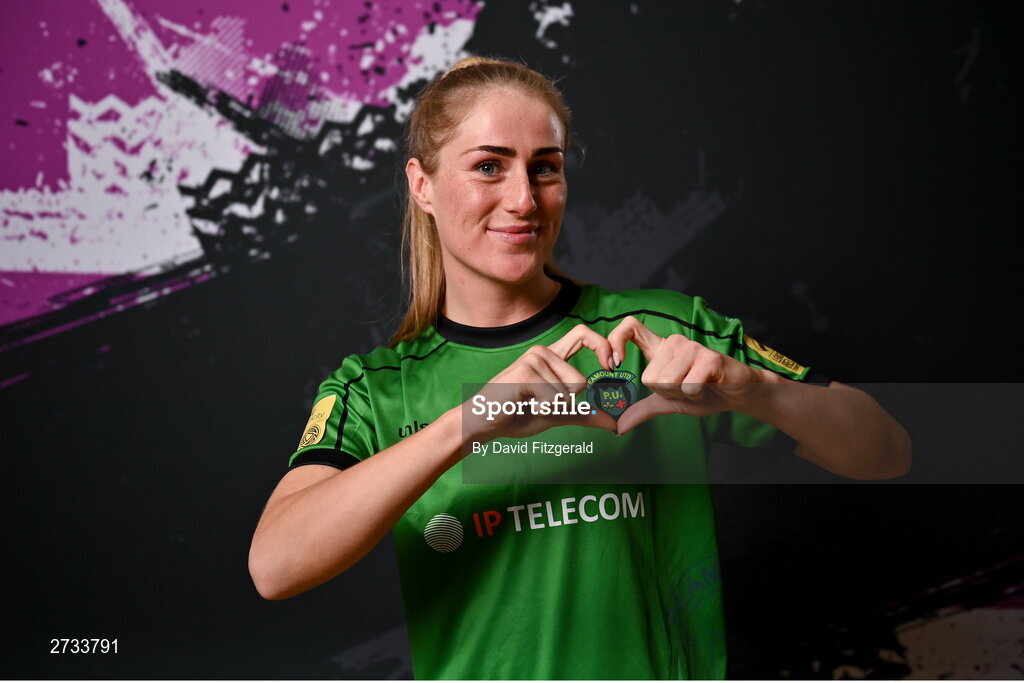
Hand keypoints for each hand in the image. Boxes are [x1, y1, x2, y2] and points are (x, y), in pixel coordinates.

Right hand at [463, 324, 618, 443]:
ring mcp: (533, 359)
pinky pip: (555, 399)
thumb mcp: (555, 414)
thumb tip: (613, 423)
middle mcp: (542, 352)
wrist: (482, 423)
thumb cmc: (515, 415)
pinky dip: (542, 410)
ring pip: (568, 392)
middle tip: (538, 403)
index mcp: (551, 357)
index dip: (602, 346)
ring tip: (528, 403)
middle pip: (581, 381)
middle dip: (566, 403)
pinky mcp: (525, 372)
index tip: (612, 366)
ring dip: (551, 408)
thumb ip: (582, 414)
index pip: (583, 334)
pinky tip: (522, 404)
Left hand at [607, 316, 781, 434]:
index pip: (630, 328)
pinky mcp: (708, 358)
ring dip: (683, 394)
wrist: (738, 395)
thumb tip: (618, 427)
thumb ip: (643, 410)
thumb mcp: (668, 403)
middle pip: (649, 378)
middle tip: (686, 388)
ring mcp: (692, 347)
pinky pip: (687, 387)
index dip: (615, 341)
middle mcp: (674, 342)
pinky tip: (708, 387)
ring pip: (666, 383)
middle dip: (667, 393)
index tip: (614, 364)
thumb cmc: (704, 394)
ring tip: (697, 386)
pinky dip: (696, 396)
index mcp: (660, 348)